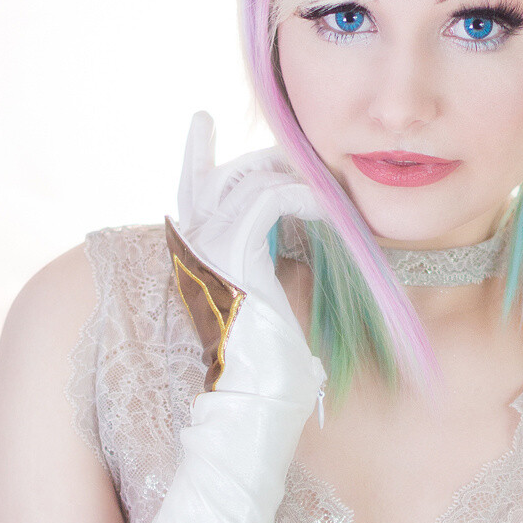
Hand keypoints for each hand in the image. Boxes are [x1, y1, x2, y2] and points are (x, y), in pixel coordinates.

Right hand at [172, 111, 325, 406]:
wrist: (258, 400)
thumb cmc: (268, 371)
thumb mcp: (269, 306)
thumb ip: (270, 269)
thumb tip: (299, 247)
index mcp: (203, 260)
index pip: (193, 194)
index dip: (195, 156)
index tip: (199, 121)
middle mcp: (199, 249)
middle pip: (226, 179)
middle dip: (260, 160)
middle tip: (289, 147)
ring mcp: (213, 249)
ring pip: (249, 181)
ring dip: (291, 175)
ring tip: (320, 175)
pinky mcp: (237, 253)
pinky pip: (272, 200)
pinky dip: (303, 195)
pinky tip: (329, 203)